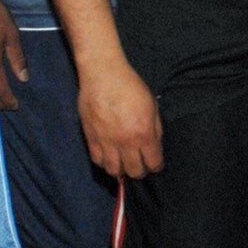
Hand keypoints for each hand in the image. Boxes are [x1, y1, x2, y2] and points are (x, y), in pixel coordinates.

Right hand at [77, 56, 163, 178]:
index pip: (153, 163)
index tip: (156, 164)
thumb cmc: (130, 86)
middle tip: (141, 165)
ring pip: (114, 170)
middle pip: (134, 172)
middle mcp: (125, 142)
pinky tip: (110, 156)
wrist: (103, 75)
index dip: (157, 166)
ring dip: (121, 170)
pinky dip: (105, 162)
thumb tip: (155, 146)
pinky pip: (97, 160)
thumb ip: (155, 129)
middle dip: (140, 172)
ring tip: (124, 163)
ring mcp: (106, 141)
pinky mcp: (91, 138)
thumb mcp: (152, 106)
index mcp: (143, 133)